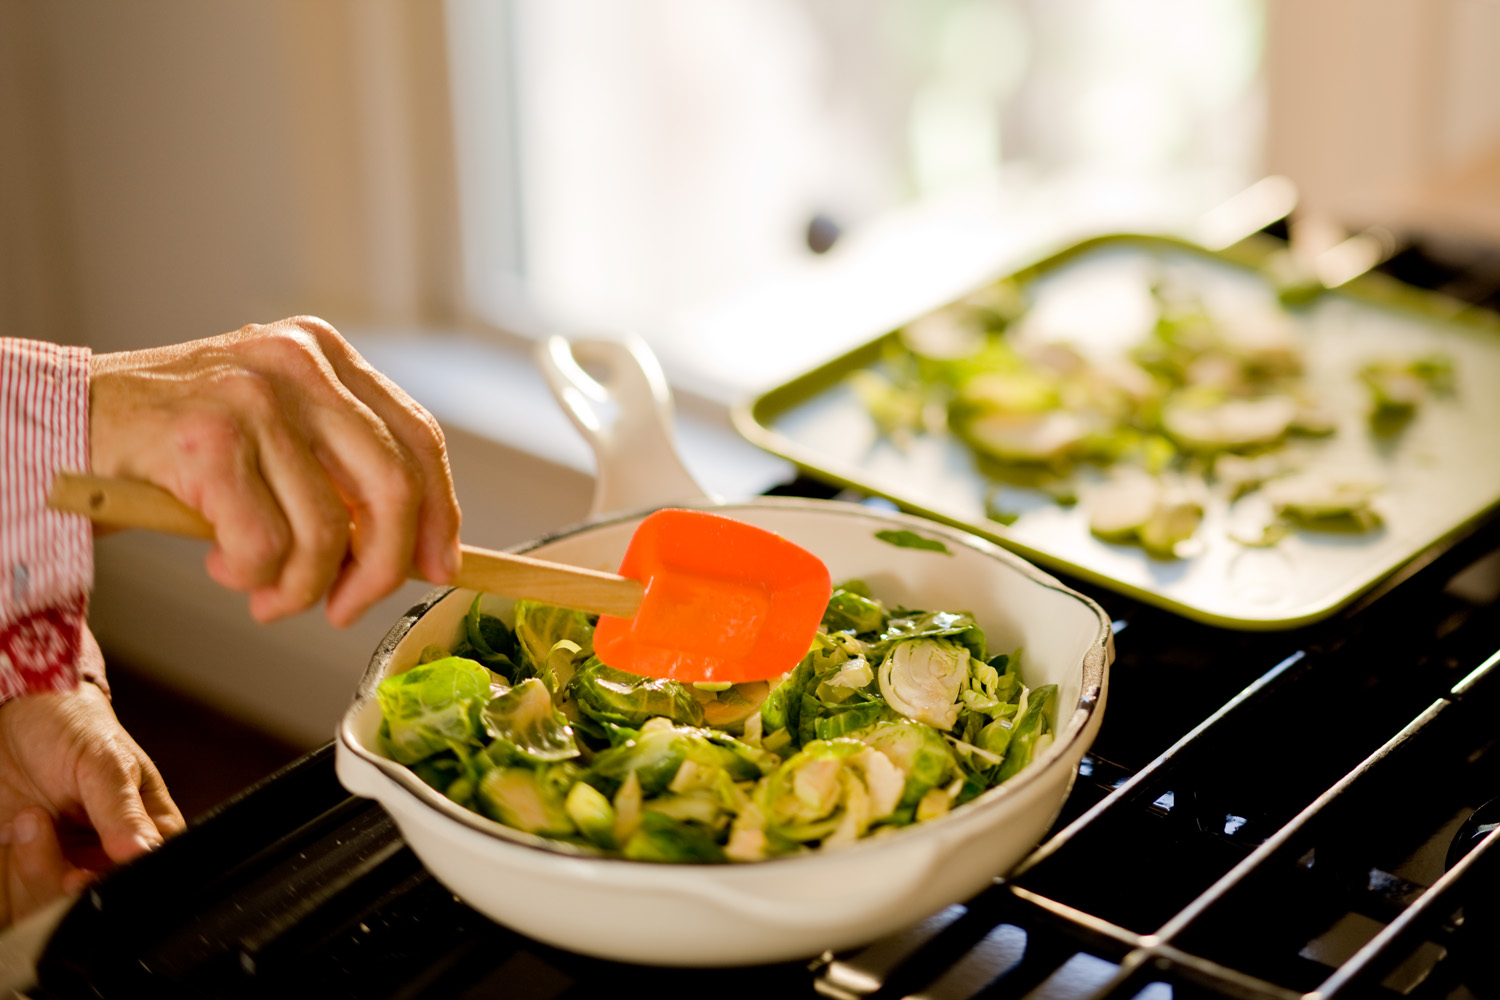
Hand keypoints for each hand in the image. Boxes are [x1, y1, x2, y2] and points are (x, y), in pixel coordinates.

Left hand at [0, 636, 183, 924]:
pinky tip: (20, 828)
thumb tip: (143, 853)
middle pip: (104, 899)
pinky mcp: (32, 867)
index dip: (125, 883)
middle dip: (70, 878)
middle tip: (51, 838)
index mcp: (149, 826)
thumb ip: (123, 810)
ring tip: (30, 818)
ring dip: (37, 866)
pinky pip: (24, 899)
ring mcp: (70, 861)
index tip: (89, 875)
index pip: (153, 871)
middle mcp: (112, 852)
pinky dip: (18, 868)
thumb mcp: (104, 761)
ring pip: (60, 904)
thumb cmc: (73, 726)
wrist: (11, 714)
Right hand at [89, 316, 461, 626]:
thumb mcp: (271, 435)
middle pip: (392, 488)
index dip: (440, 512)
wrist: (63, 430)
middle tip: (345, 607)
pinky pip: (266, 546)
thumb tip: (415, 547)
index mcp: (324, 355)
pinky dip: (249, 576)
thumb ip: (338, 470)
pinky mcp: (208, 439)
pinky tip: (220, 563)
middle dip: (380, 569)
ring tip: (263, 590)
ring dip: (299, 587)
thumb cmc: (173, 447)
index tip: (442, 565)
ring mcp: (253, 396)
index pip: (417, 438)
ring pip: (327, 531)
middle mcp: (298, 363)